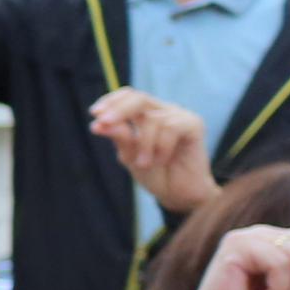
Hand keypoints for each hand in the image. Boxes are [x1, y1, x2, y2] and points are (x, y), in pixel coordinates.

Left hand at [90, 90, 219, 215]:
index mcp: (145, 115)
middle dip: (119, 110)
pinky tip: (161, 160)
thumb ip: (119, 138)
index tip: (94, 114)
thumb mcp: (130, 156)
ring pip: (152, 119)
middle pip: (139, 98)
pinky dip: (161, 147)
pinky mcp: (194, 125)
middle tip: (104, 123)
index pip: (128, 96)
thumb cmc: (155, 173)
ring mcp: (179, 116)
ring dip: (143, 144)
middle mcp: (162, 111)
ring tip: (144, 164)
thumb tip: (99, 123)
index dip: (111, 101)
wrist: (178, 194)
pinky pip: (171, 127)